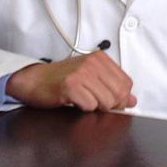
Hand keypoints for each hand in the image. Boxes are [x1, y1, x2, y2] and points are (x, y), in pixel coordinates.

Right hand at [6, 51, 136, 111]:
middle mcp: (92, 62)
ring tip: (82, 98)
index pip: (126, 83)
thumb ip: (112, 85)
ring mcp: (81, 73)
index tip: (109, 99)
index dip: (121, 97)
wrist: (35, 79)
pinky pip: (89, 106)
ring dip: (94, 106)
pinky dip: (83, 108)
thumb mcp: (90, 76)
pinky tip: (74, 100)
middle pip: (119, 94)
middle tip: (93, 100)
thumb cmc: (62, 78)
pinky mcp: (71, 86)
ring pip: (106, 101)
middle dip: (109, 104)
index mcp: (100, 58)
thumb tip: (132, 100)